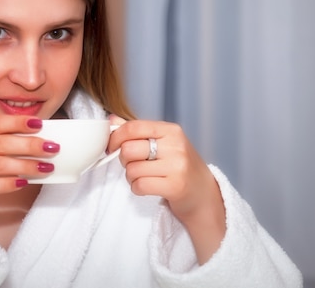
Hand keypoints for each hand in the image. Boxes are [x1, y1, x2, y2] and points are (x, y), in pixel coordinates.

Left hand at [107, 115, 224, 263]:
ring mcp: (177, 167)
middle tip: (132, 163)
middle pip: (129, 149)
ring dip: (131, 177)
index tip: (112, 146)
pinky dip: (137, 188)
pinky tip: (147, 187)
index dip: (116, 137)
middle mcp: (175, 146)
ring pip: (132, 170)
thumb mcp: (163, 143)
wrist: (202, 193)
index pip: (133, 127)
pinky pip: (139, 186)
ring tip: (143, 176)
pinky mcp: (175, 187)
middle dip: (124, 159)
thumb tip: (111, 120)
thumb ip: (137, 131)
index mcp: (171, 131)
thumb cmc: (179, 165)